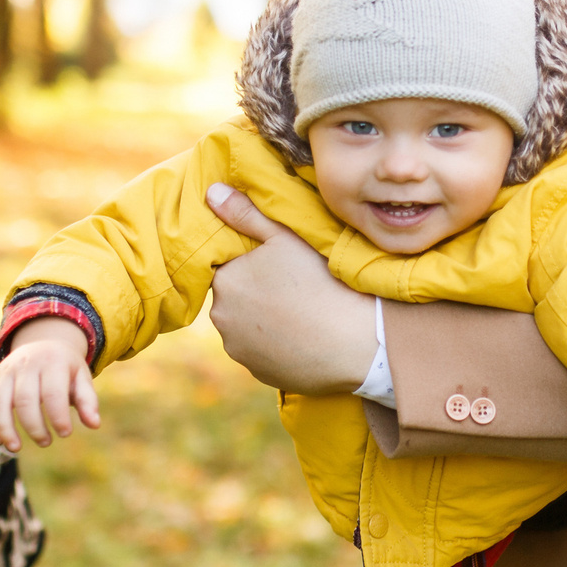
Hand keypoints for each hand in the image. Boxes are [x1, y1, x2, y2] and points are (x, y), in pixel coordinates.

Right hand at [0, 316, 98, 449]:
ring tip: (15, 448)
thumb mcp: (81, 378)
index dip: (58, 416)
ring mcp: (5, 372)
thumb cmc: (65, 369)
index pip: (53, 393)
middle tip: (46, 442)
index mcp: (52, 362)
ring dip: (4, 429)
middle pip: (24, 400)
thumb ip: (88, 400)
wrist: (42, 343)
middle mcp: (25, 365)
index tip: (65, 434)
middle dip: (34, 426)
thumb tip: (94, 424)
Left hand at [204, 183, 375, 393]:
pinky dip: (277, 346)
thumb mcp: (285, 237)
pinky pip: (263, 353)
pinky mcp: (260, 374)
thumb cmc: (322, 281)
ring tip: (301, 313)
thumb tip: (210, 192)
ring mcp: (240, 350)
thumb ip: (245, 214)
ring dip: (264, 321)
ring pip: (247, 328)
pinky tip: (304, 337)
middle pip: (236, 299)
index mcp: (226, 282)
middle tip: (294, 288)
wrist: (356, 341)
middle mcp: (222, 319)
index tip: (281, 266)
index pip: (229, 268)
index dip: (255, 265)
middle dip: (256, 293)